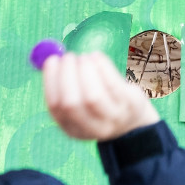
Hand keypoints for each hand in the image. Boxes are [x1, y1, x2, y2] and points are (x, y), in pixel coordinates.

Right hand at [42, 52, 159, 140]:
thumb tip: (51, 57)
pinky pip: (113, 84)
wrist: (133, 119)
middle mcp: (92, 128)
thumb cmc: (99, 103)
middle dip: (68, 75)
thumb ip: (64, 82)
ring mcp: (113, 118)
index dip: (51, 81)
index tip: (51, 60)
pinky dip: (102, 66)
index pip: (56, 107)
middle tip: (68, 56)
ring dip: (85, 70)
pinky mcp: (129, 105)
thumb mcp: (80, 100)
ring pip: (94, 96)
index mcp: (72, 128)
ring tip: (83, 57)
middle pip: (73, 103)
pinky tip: (96, 56)